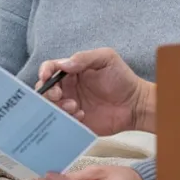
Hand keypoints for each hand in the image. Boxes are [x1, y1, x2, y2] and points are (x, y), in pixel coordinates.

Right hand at [36, 48, 151, 135]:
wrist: (135, 104)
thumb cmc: (122, 78)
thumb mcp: (106, 59)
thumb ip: (84, 58)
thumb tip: (63, 65)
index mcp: (72, 71)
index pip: (51, 68)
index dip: (45, 72)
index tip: (45, 77)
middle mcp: (69, 87)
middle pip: (46, 89)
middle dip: (48, 92)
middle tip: (59, 95)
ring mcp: (71, 104)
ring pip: (51, 106)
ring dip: (58, 106)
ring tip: (75, 106)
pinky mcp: (76, 120)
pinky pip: (63, 121)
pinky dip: (67, 118)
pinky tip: (82, 114)